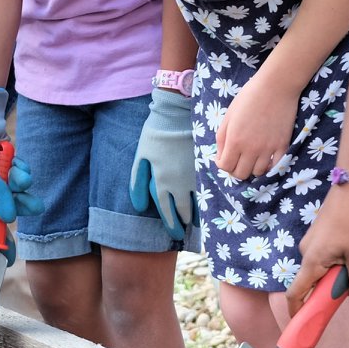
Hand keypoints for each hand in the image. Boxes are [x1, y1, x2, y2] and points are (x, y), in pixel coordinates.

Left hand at [130, 89, 197, 239]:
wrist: (179, 113)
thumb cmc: (156, 134)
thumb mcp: (142, 157)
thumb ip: (138, 182)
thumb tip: (140, 207)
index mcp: (162, 180)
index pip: (166, 209)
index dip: (171, 223)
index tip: (175, 233)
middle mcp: (179, 182)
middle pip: (182, 209)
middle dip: (183, 222)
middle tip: (185, 233)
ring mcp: (194, 175)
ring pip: (198, 202)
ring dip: (198, 214)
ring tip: (198, 224)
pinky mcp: (206, 167)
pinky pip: (208, 189)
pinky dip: (209, 199)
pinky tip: (210, 205)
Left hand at [214, 69, 298, 181]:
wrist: (275, 87)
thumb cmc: (248, 97)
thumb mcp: (228, 116)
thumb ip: (222, 138)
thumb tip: (221, 156)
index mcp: (235, 140)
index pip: (225, 167)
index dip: (222, 165)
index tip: (223, 158)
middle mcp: (251, 148)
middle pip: (241, 174)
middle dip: (235, 169)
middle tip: (237, 160)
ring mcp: (269, 149)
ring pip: (258, 173)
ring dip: (252, 168)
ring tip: (251, 158)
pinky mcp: (283, 146)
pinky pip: (276, 166)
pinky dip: (269, 166)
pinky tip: (265, 158)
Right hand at [287, 185, 348, 314]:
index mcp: (312, 262)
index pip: (296, 293)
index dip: (297, 311)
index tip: (302, 324)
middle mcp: (308, 252)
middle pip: (323, 279)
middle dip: (348, 279)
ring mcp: (316, 241)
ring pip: (335, 263)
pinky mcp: (324, 232)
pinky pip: (337, 250)